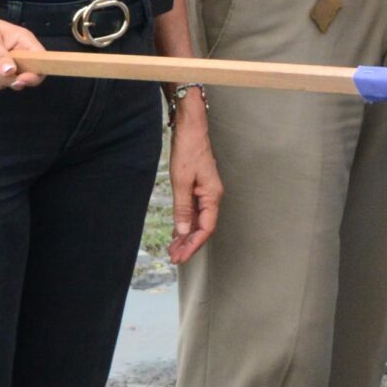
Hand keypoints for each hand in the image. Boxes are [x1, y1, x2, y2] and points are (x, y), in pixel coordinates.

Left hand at [168, 101, 220, 263]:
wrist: (191, 129)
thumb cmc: (189, 150)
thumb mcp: (182, 181)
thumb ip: (183, 208)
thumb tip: (184, 231)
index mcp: (213, 195)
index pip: (206, 228)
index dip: (194, 244)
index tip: (181, 257)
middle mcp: (212, 196)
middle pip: (203, 227)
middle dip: (189, 244)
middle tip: (174, 258)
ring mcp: (206, 192)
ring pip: (198, 221)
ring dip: (186, 236)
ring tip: (173, 250)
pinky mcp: (199, 188)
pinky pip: (194, 212)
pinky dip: (185, 223)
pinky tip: (177, 232)